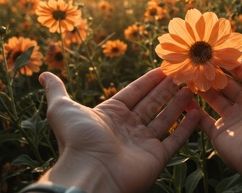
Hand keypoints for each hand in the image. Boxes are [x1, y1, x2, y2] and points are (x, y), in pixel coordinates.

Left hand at [37, 69, 198, 192]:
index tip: (163, 68)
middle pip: (152, 103)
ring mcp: (143, 143)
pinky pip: (175, 139)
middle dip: (167, 89)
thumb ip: (57, 90)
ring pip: (165, 119)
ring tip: (192, 89)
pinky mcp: (157, 157)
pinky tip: (198, 113)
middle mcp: (128, 128)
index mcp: (110, 114)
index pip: (134, 92)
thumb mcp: (62, 108)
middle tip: (183, 74)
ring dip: (178, 104)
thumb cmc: (77, 139)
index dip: (148, 81)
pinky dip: (187, 127)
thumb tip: (44, 74)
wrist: (91, 172)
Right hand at [190, 30, 241, 176]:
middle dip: (209, 72)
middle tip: (190, 59)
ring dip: (199, 87)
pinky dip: (191, 109)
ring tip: (182, 73)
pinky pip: (202, 119)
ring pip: (212, 99)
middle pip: (224, 84)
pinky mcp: (218, 134)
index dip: (225, 60)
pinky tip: (179, 97)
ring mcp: (231, 119)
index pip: (240, 70)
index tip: (208, 48)